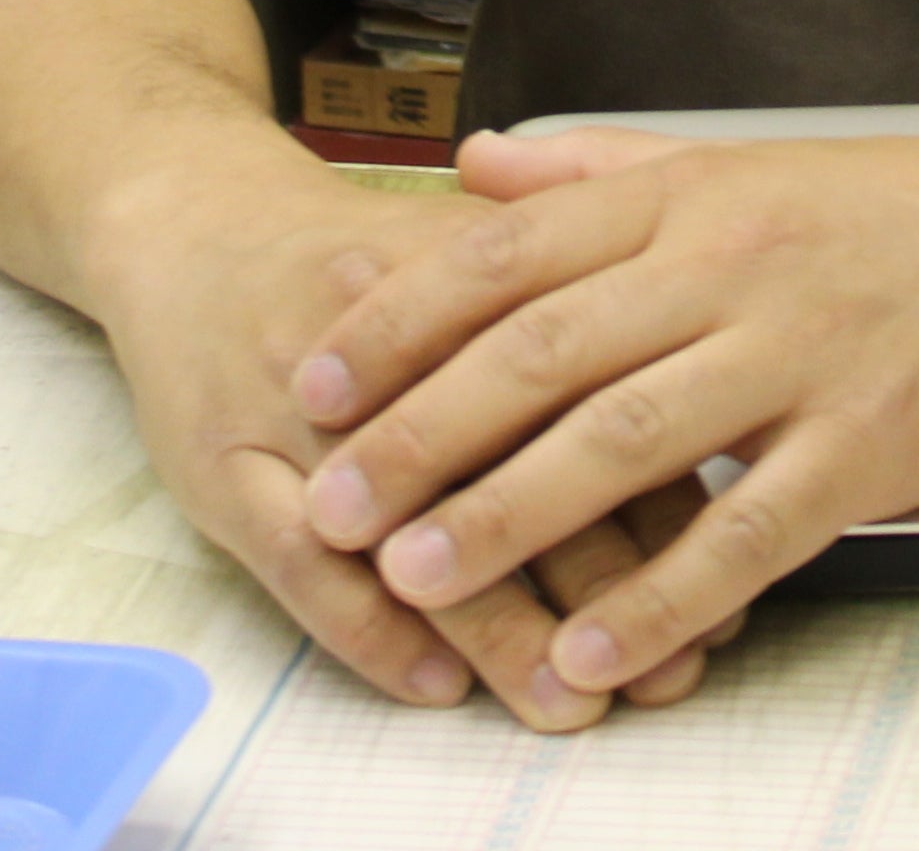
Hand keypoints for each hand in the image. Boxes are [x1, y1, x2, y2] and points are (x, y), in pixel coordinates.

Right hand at [80, 167, 730, 730]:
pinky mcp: (222, 460)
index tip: (722, 581)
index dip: (660, 502)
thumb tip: (707, 412)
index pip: (589, 400)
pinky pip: (299, 566)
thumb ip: (586, 320)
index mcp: (476, 285)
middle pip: (510, 474)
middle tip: (662, 671)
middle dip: (596, 584)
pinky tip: (435, 684)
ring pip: (411, 530)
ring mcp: (300, 407)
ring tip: (566, 699)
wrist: (196, 219)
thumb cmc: (365, 259)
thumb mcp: (478, 255)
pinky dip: (369, 632)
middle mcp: (395, 346)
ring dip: (496, 629)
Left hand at [285, 117, 918, 699]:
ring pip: (625, 442)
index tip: (310, 384)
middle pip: (542, 352)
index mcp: (688, 196)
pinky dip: (659, 597)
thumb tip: (473, 166)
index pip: (509, 256)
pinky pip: (747, 530)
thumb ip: (601, 171)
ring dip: (510, 518)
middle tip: (327, 504)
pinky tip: (590, 652)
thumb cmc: (910, 209)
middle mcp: (731, 266)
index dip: (398, 323)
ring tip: (420, 581)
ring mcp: (803, 354)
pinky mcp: (873, 441)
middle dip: (418, 434)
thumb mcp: (743, 161)